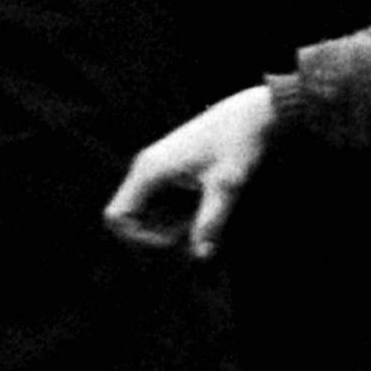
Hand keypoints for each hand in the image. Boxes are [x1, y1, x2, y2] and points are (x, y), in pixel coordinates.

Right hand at [104, 84, 278, 260]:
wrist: (254, 113)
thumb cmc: (239, 144)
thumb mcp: (226, 187)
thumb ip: (210, 222)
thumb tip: (201, 257)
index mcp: (150, 171)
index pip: (116, 217)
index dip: (138, 238)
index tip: (175, 239)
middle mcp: (146, 167)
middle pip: (130, 217)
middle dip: (157, 234)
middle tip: (194, 231)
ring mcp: (157, 166)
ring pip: (146, 210)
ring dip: (169, 224)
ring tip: (203, 217)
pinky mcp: (171, 167)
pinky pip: (161, 200)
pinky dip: (178, 212)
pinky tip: (205, 207)